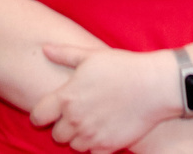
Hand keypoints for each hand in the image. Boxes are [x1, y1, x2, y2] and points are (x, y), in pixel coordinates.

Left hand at [32, 44, 181, 153]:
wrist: (154, 86)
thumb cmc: (122, 66)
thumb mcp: (90, 55)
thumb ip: (64, 54)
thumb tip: (44, 49)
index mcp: (66, 97)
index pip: (38, 116)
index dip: (41, 115)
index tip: (49, 112)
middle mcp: (75, 119)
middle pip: (56, 135)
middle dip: (63, 126)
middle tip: (77, 114)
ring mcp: (91, 135)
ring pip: (74, 145)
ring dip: (79, 137)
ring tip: (92, 121)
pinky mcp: (108, 146)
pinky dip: (95, 146)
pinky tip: (104, 131)